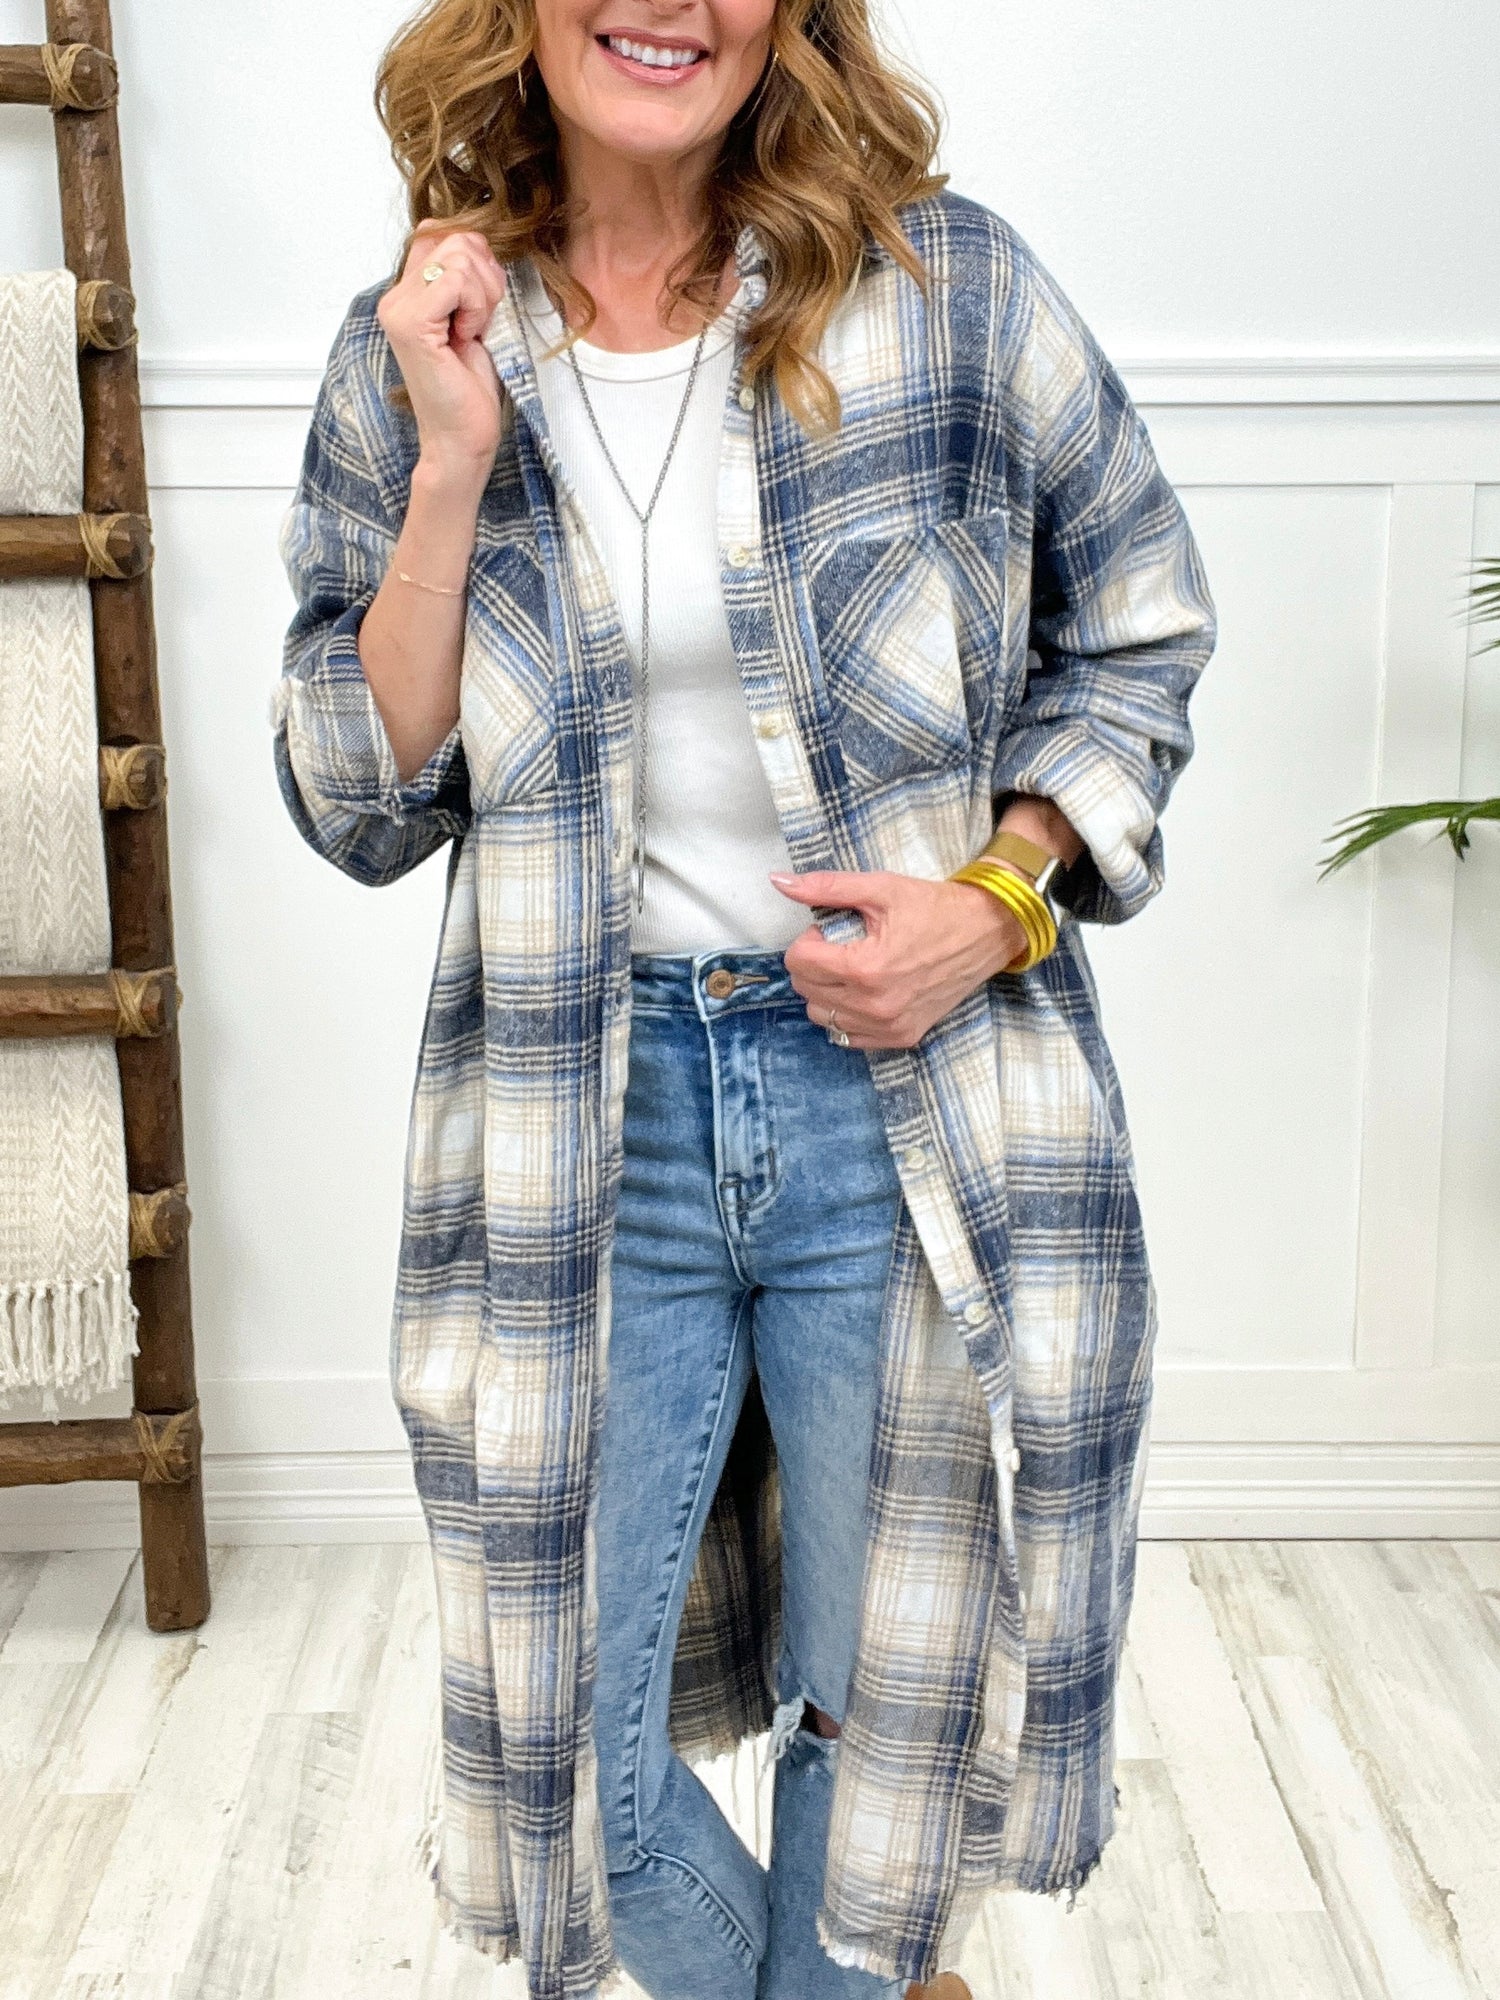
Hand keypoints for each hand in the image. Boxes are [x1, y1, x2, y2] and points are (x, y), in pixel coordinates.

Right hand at [376, 224, 507, 484]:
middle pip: (456, 237)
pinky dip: (477, 307)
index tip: (479, 307)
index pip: (443, 232)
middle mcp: (395, 296)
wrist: (462, 439)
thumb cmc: (471, 389)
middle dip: (485, 276)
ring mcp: (398, 308)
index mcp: (407, 292)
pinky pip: (458, 280)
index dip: (476, 260)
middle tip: (479, 322)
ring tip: (472, 332)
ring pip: (461, 255)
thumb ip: (467, 278)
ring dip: (484, 295)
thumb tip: (480, 239)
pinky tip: (468, 337)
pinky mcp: (410, 322)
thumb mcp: (474, 318)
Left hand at [771, 868, 1028, 1050]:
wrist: (986, 932)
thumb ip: (825, 887)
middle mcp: (874, 1006)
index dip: (808, 939)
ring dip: (826, 991)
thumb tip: (779, 881)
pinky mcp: (902, 1037)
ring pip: (822, 1016)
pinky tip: (865, 991)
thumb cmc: (934, 907)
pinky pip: (849, 1036)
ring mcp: (889, 1027)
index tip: (830, 929)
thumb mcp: (879, 888)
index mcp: (865, 969)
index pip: (798, 962)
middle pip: (805, 990)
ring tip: (853, 968)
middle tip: (843, 945)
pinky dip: (847, 1014)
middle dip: (814, 963)